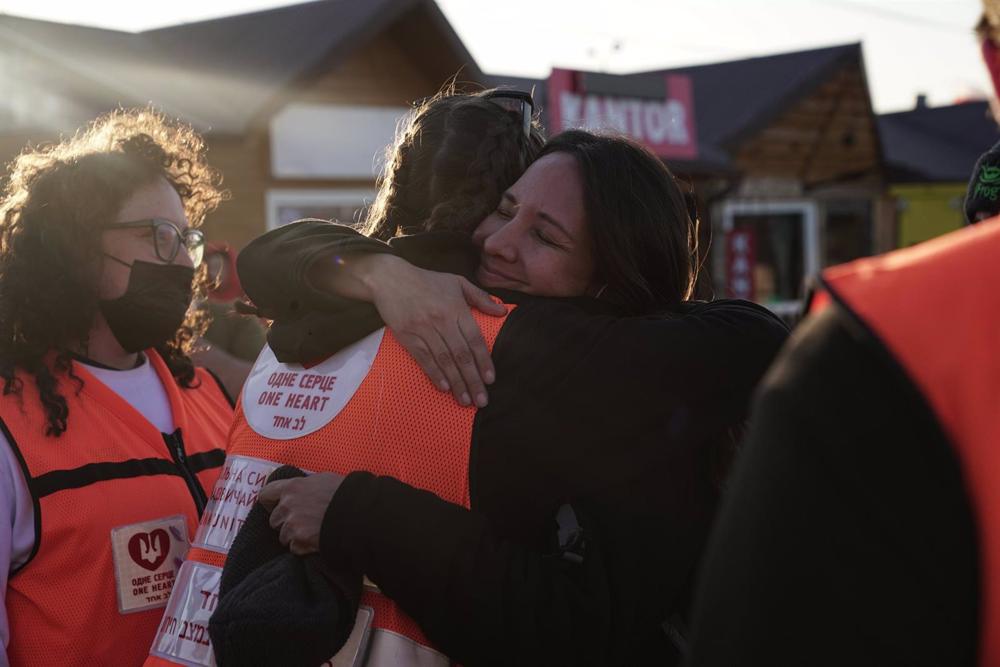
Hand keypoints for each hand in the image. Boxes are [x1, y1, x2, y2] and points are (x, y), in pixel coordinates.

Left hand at [257, 472, 344, 554]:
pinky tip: (317, 539)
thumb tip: (302, 491)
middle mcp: (288, 505)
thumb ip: (305, 486)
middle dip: (285, 523)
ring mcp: (292, 524)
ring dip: (294, 536)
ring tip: (313, 531)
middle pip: (274, 519)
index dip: (270, 503)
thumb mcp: (323, 480)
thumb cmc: (345, 494)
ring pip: (283, 536)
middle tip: (303, 522)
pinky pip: (294, 548)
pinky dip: (303, 547)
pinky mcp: (299, 540)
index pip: (265, 495)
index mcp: (292, 487)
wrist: (358, 513)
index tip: (276, 507)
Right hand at [364, 256, 504, 406]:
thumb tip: (502, 311)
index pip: (474, 339)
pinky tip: (443, 387)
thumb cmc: (426, 280)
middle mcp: (441, 320)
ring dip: (455, 382)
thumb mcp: (457, 282)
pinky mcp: (407, 336)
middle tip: (482, 400)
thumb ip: (481, 298)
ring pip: (443, 360)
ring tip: (465, 400)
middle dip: (473, 380)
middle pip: (461, 355)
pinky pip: (423, 358)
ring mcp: (423, 329)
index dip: (483, 361)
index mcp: (456, 308)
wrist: (390, 279)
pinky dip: (434, 373)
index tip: (490, 379)